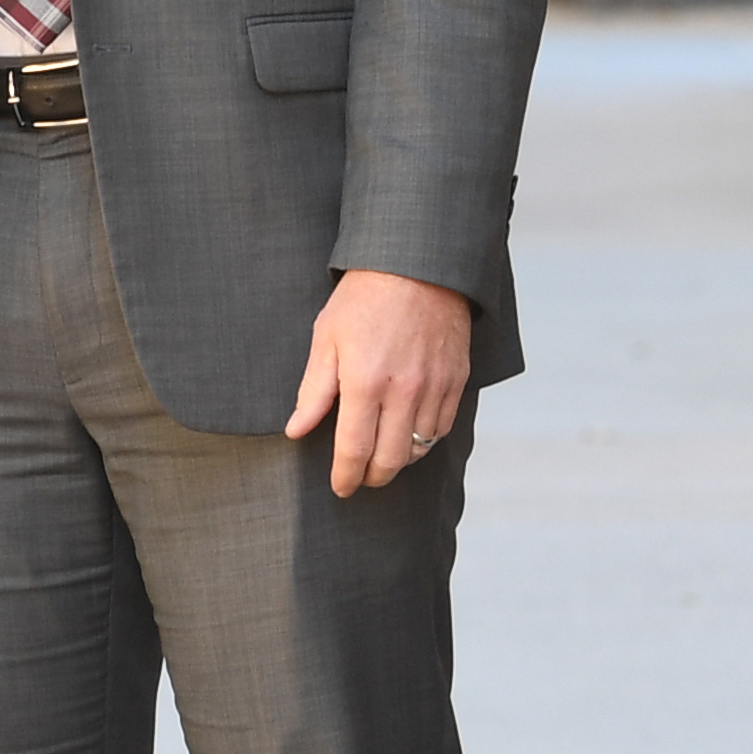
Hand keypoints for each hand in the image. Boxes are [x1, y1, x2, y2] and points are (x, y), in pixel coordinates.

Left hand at [286, 268, 473, 498]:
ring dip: (398, 461)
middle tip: (358, 479)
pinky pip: (442, 428)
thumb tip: (296, 430)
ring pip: (419, 447)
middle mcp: (404, 390)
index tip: (340, 487)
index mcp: (365, 382)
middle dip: (372, 477)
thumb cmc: (363, 299)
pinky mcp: (456, 379)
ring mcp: (434, 387)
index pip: (354, 449)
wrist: (417, 266)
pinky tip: (408, 437)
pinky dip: (424, 440)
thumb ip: (313, 391)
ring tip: (380, 459)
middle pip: (390, 459)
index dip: (345, 476)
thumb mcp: (326, 339)